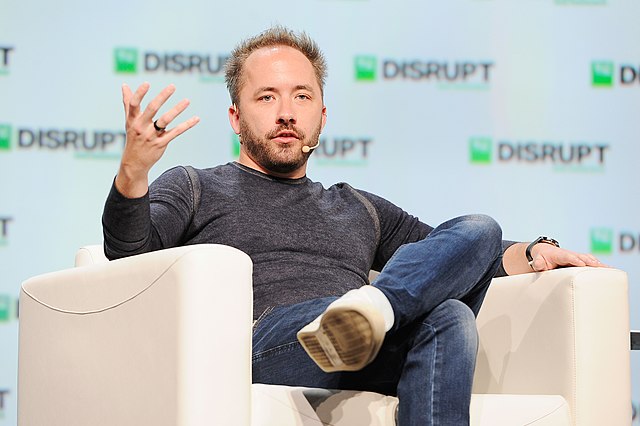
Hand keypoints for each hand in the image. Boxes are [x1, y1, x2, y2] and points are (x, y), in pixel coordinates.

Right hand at [116, 82, 199, 196]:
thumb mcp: (129, 121)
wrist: (134, 162)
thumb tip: (124, 85)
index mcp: (133, 120)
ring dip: (177, 109)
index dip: (139, 94)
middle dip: (162, 97)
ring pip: (165, 120)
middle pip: (152, 109)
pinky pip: (175, 132)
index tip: (147, 83)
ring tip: (187, 101)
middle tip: (172, 86)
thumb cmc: (133, 137)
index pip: (134, 105)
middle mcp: (141, 127)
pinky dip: (186, 125)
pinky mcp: (161, 143)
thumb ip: (128, 103)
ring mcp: (152, 135)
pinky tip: (196, 118)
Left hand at [529, 243, 606, 271]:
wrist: (544, 253)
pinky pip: (591, 262)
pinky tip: (609, 270)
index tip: (582, 264)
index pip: (568, 256)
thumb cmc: (541, 258)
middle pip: (582, 257)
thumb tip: (538, 265)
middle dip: (590, 261)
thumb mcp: (537, 260)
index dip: (575, 260)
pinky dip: (600, 265)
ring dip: (598, 263)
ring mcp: (576, 257)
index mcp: (559, 254)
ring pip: (589, 259)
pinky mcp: (580, 261)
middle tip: (600, 266)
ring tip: (609, 269)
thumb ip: (537, 263)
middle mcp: (570, 254)